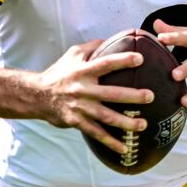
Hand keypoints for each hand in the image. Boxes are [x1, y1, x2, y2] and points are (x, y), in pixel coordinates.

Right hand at [38, 39, 152, 154]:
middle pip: (110, 93)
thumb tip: (112, 39)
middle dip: (132, 96)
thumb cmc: (59, 72)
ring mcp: (80, 107)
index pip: (105, 63)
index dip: (122, 60)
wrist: (37, 95)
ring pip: (106, 117)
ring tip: (143, 125)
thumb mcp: (72, 54)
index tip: (140, 59)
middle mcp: (83, 89)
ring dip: (126, 122)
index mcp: (83, 71)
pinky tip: (125, 148)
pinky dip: (110, 142)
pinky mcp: (77, 122)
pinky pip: (96, 134)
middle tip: (150, 96)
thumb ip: (92, 47)